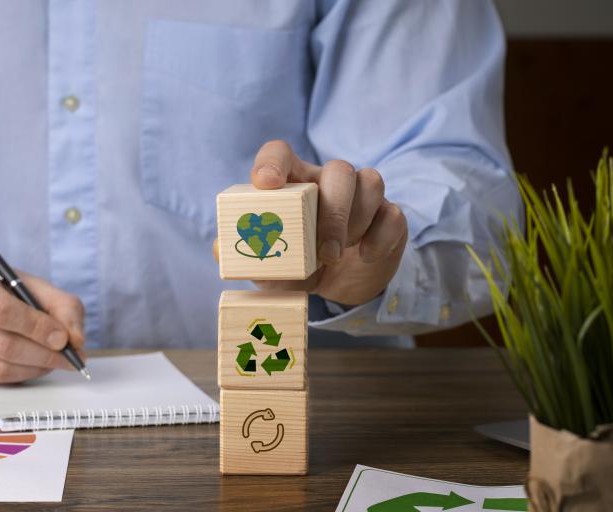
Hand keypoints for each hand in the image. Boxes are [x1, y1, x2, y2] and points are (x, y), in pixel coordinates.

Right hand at [0, 265, 85, 383]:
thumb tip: (76, 342)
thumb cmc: (7, 291)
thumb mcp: (38, 287)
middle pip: (0, 343)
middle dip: (41, 354)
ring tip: (54, 361)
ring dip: (34, 368)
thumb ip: (64, 308)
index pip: (1, 311)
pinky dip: (19, 376)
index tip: (62, 338)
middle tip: (67, 357)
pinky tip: (33, 365)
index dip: (36, 328)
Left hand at [217, 140, 407, 305]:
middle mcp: (328, 181)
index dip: (273, 162)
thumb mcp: (270, 266)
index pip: (280, 152)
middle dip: (333, 211)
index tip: (266, 184)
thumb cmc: (298, 264)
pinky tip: (365, 257)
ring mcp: (362, 196)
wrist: (339, 284)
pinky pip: (393, 214)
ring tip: (339, 255)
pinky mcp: (388, 217)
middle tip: (324, 252)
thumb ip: (247, 256)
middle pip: (338, 170)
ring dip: (355, 222)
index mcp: (293, 183)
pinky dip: (380, 237)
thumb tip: (219, 249)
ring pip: (370, 183)